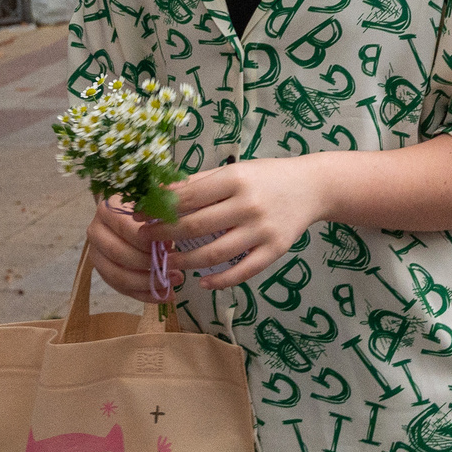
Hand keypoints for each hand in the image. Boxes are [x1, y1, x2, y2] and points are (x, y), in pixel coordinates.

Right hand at [87, 197, 178, 303]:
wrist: (132, 213)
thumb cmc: (147, 204)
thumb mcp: (154, 195)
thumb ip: (162, 197)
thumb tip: (175, 194)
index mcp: (107, 209)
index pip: (125, 228)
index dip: (147, 240)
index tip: (169, 245)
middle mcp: (96, 231)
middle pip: (118, 254)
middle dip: (148, 263)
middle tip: (175, 267)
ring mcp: (97, 254)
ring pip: (117, 275)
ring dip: (147, 283)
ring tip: (175, 282)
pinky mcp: (104, 272)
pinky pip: (121, 289)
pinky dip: (145, 295)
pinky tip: (166, 295)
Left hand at [136, 158, 330, 291]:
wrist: (313, 187)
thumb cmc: (266, 176)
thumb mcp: (235, 170)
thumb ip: (199, 182)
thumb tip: (159, 194)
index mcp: (235, 179)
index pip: (188, 196)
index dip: (159, 207)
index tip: (138, 215)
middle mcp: (248, 205)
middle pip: (196, 226)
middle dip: (164, 235)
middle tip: (144, 240)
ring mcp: (262, 230)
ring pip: (214, 253)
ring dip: (185, 261)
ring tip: (167, 262)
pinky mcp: (275, 250)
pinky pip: (242, 271)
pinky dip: (220, 280)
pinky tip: (203, 282)